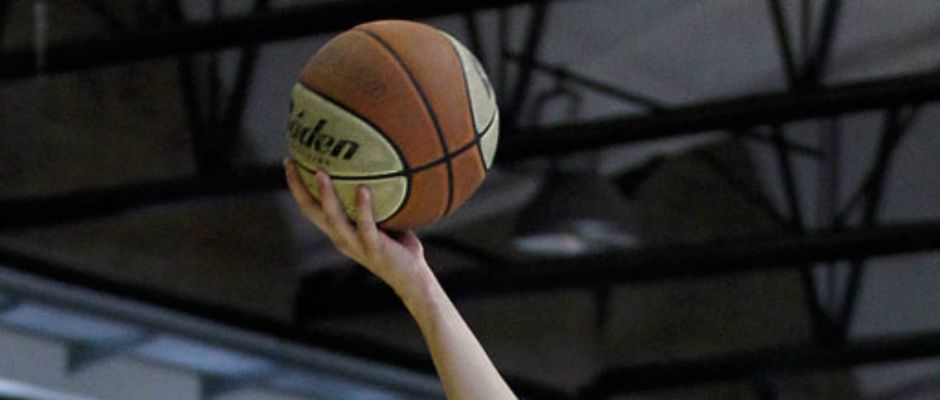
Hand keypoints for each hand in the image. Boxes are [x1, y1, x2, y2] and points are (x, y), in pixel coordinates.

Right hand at [284, 158, 431, 296]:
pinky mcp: (373, 247)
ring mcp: (355, 244)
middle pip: (311, 211)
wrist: (412, 278)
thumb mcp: (384, 219)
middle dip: (298, 187)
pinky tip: (362, 189)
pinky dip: (363, 207)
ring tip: (321, 173)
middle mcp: (341, 238)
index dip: (297, 186)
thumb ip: (377, 199)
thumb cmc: (399, 247)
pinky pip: (365, 225)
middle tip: (291, 162)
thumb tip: (381, 165)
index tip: (290, 161)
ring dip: (325, 195)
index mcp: (338, 231)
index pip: (310, 207)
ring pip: (333, 219)